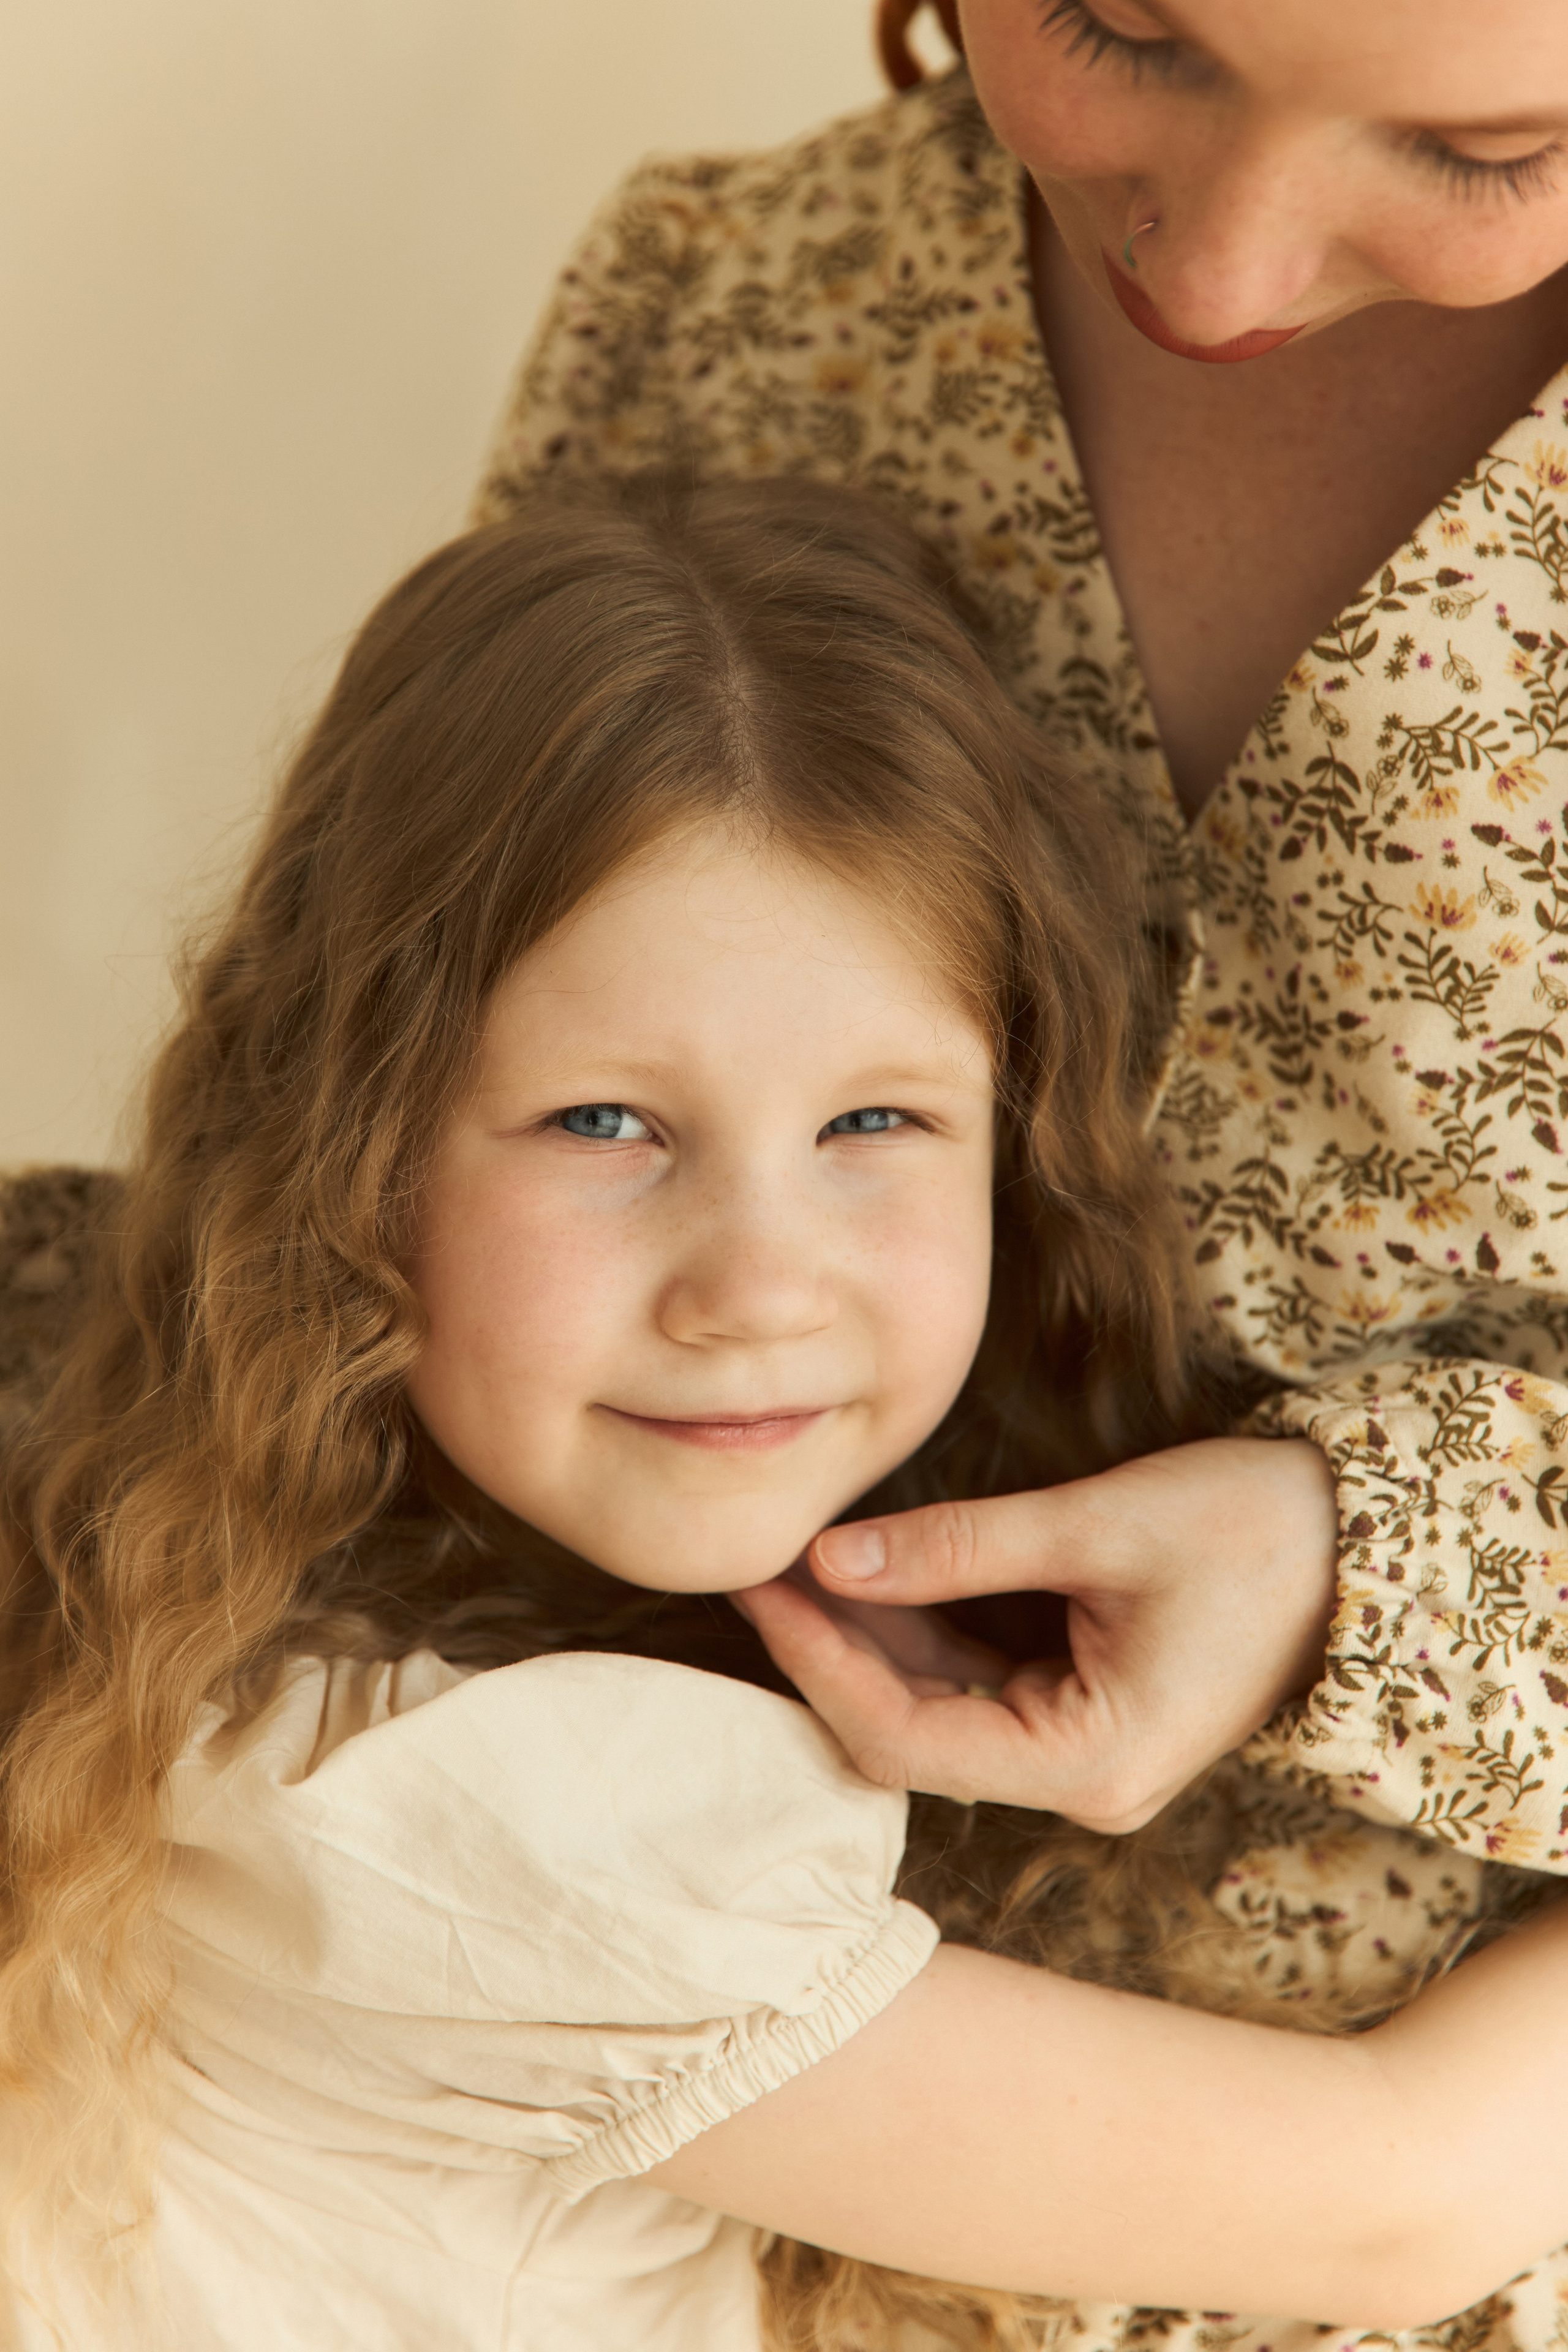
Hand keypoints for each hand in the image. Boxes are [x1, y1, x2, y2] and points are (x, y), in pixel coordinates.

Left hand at [734, 1437, 1338, 1830]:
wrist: (1362, 1539)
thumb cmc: (1252, 1528)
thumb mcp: (1097, 1524)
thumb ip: (961, 1547)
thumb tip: (833, 1555)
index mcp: (1091, 1762)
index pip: (909, 1737)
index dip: (825, 1666)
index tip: (766, 1591)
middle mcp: (1082, 1782)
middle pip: (914, 1735)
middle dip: (832, 1654)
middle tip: (758, 1573)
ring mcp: (1084, 1755)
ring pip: (938, 1709)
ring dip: (869, 1642)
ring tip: (795, 1567)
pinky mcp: (1085, 1715)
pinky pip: (977, 1685)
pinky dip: (919, 1634)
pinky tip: (865, 1576)